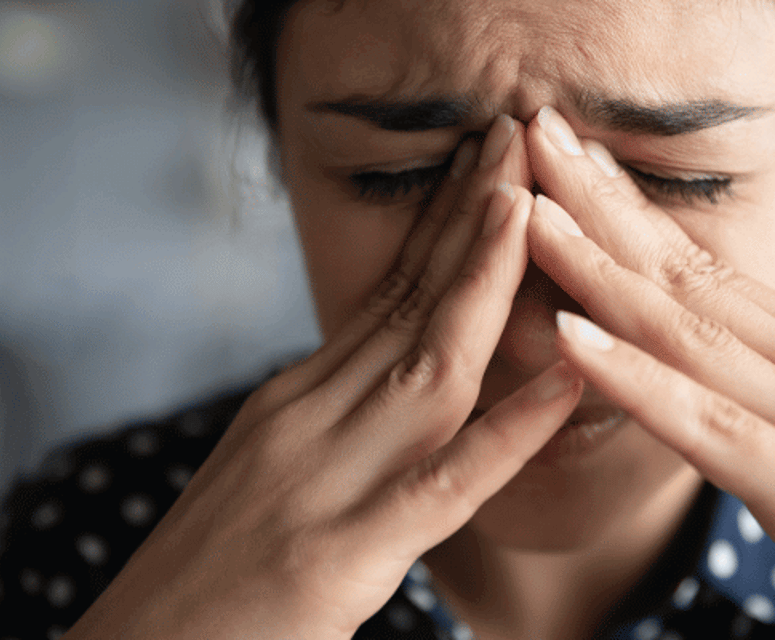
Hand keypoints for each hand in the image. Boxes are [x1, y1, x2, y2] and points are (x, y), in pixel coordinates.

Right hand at [63, 116, 583, 639]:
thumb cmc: (211, 574)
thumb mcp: (269, 469)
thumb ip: (333, 416)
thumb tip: (398, 368)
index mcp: (295, 400)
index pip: (385, 294)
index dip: (445, 225)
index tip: (489, 163)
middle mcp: (307, 419)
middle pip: (407, 304)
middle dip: (470, 219)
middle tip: (516, 137)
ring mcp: (324, 481)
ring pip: (427, 366)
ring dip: (482, 282)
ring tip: (530, 208)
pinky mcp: (340, 553)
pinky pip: (443, 483)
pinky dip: (508, 430)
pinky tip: (563, 382)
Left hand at [522, 109, 774, 638]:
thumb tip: (725, 369)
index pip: (710, 268)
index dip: (632, 214)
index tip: (573, 164)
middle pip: (687, 274)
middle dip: (599, 203)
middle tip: (532, 136)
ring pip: (684, 330)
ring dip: (594, 265)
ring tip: (525, 211)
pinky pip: (705, 422)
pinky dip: (632, 375)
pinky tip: (569, 334)